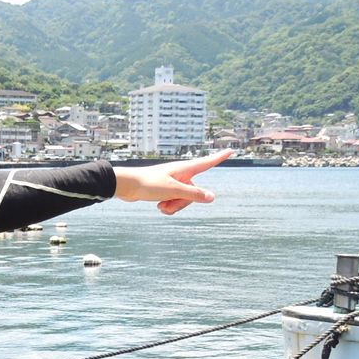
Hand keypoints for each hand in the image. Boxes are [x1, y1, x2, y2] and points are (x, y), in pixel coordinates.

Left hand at [112, 150, 233, 214]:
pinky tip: (157, 206)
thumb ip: (193, 194)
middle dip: (182, 203)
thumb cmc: (149, 184)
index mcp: (185, 169)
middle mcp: (181, 175)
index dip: (219, 158)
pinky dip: (167, 207)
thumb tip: (212, 197)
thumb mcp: (173, 190)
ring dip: (173, 207)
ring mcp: (173, 183)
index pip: (207, 163)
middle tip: (167, 202)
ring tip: (160, 205)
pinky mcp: (165, 191)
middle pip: (194, 193)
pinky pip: (173, 204)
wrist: (127, 186)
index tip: (231, 151)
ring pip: (183, 201)